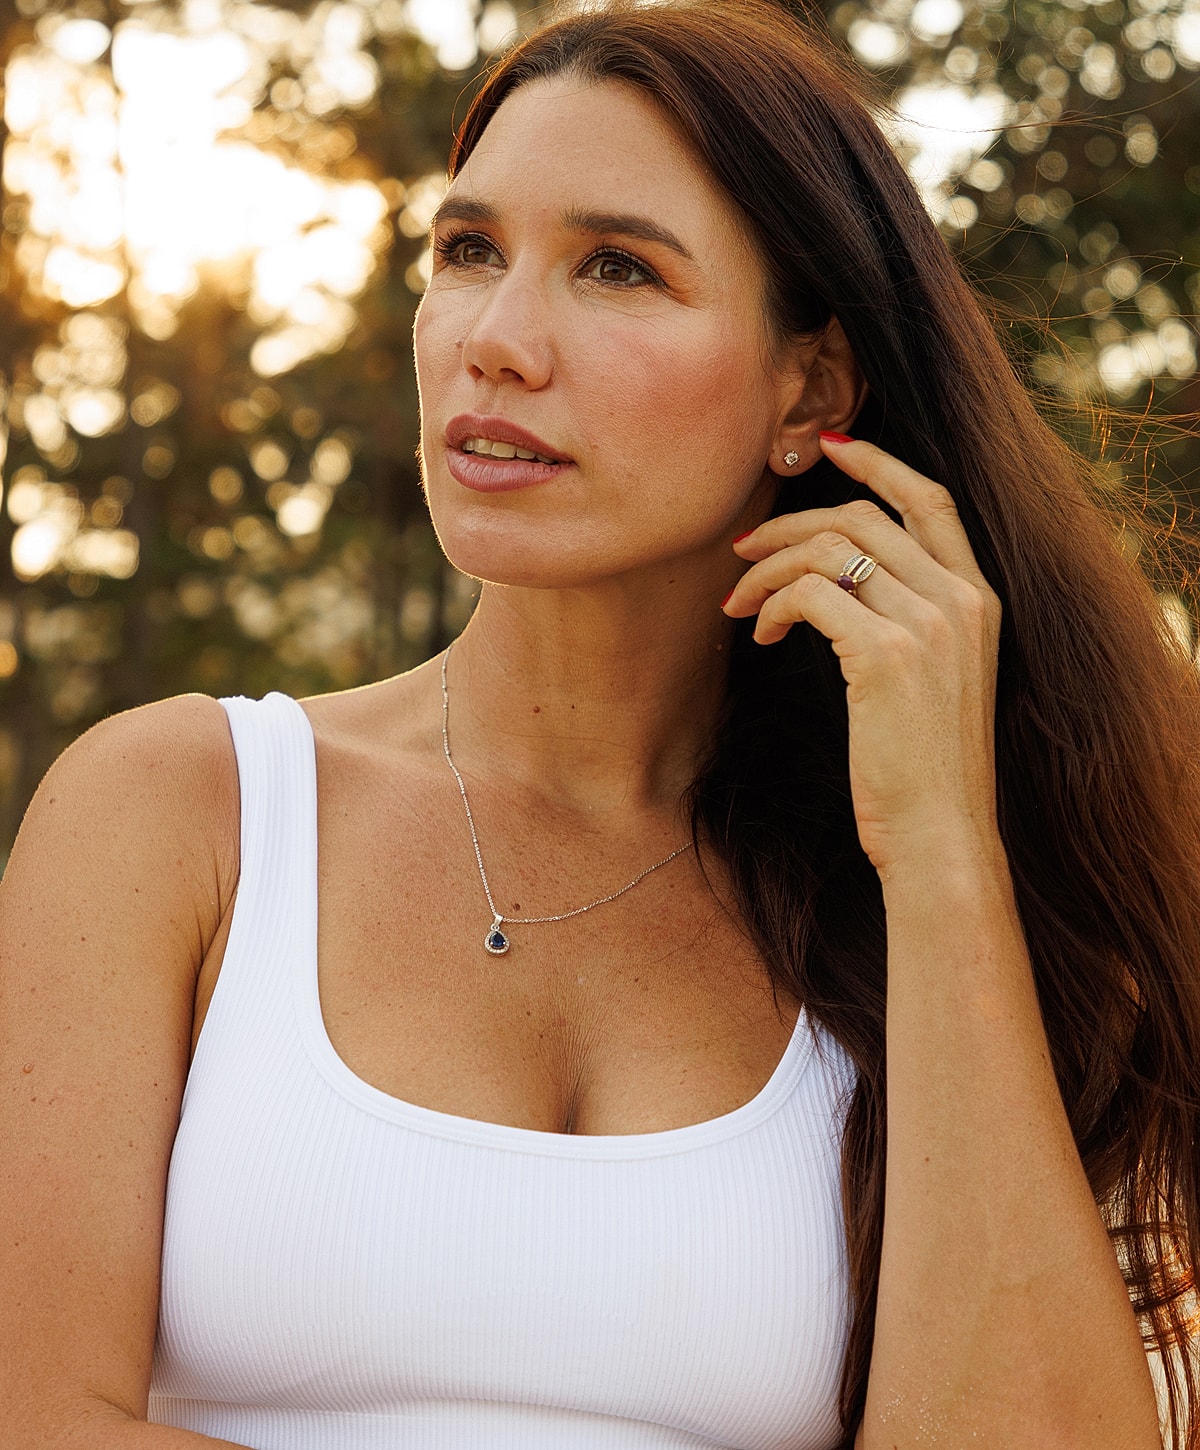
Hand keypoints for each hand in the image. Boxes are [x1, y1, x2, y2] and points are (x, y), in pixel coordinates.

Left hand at [722, 435, 1002, 873]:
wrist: (940, 833)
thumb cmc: (924, 767)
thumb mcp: (934, 679)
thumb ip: (906, 620)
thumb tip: (835, 578)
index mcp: (979, 597)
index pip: (931, 499)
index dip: (879, 463)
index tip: (829, 448)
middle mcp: (961, 599)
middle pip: (863, 517)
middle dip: (791, 522)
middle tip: (743, 548)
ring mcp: (930, 624)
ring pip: (829, 549)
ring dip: (769, 567)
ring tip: (740, 603)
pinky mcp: (888, 654)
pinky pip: (811, 593)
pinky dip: (773, 603)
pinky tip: (762, 633)